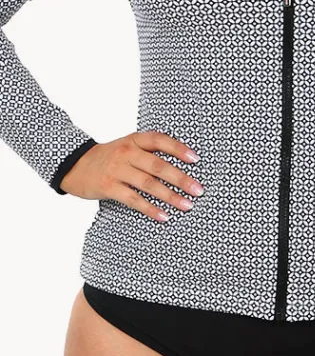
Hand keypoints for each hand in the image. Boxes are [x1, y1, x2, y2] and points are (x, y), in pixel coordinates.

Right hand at [58, 131, 203, 220]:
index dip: (179, 149)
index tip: (196, 159)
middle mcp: (127, 152)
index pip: (160, 140)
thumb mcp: (127, 146)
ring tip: (187, 205)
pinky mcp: (108, 187)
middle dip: (181, 178)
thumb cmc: (109, 156)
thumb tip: (180, 164)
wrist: (75, 164)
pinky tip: (163, 216)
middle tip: (198, 190)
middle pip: (158, 165)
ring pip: (148, 184)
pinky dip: (150, 208)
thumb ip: (148, 151)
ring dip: (170, 196)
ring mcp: (117, 170)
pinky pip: (133, 199)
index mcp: (134, 140)